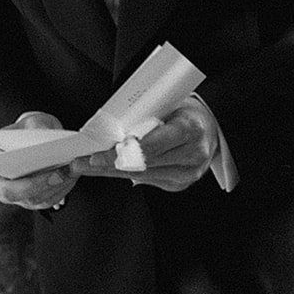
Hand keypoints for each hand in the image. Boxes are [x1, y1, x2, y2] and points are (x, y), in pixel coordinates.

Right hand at [0, 112, 77, 211]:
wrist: (35, 140)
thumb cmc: (30, 129)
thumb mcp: (32, 121)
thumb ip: (37, 128)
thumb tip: (46, 142)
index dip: (11, 170)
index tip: (36, 165)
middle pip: (12, 193)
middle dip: (39, 185)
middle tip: (62, 173)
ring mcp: (10, 194)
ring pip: (31, 200)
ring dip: (55, 188)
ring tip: (72, 173)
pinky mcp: (27, 201)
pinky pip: (44, 202)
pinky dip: (60, 191)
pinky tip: (72, 178)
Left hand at [69, 95, 217, 191]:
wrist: (211, 130)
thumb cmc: (187, 114)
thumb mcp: (169, 107)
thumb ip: (145, 120)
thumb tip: (112, 133)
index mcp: (190, 130)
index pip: (151, 146)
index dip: (122, 154)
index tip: (97, 156)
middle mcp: (192, 155)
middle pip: (141, 165)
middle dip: (107, 164)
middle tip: (81, 163)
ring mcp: (187, 174)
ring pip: (141, 176)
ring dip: (111, 171)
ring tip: (86, 166)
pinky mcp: (179, 185)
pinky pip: (146, 181)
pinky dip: (126, 174)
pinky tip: (109, 169)